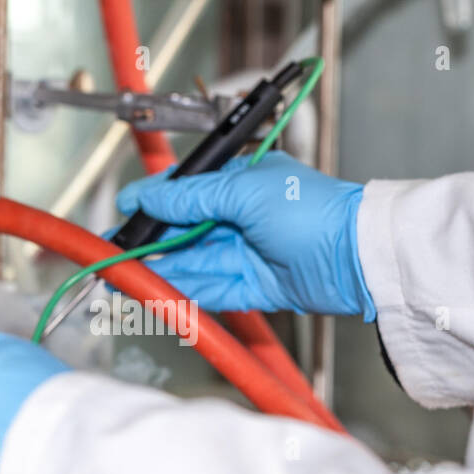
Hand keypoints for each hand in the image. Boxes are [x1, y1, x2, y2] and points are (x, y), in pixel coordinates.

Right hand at [114, 151, 374, 318]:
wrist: (358, 257)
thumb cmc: (312, 211)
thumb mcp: (244, 192)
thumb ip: (191, 197)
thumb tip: (148, 196)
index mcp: (244, 183)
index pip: (188, 190)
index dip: (154, 200)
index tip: (123, 210)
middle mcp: (245, 217)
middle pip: (186, 230)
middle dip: (150, 241)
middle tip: (114, 250)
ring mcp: (251, 253)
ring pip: (196, 262)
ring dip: (161, 268)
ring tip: (124, 275)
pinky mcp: (258, 288)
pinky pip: (214, 289)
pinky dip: (186, 290)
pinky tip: (158, 290)